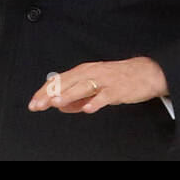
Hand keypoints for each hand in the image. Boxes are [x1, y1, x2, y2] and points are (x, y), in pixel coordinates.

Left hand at [28, 56, 167, 113]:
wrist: (145, 72)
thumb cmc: (118, 79)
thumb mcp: (94, 87)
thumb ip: (76, 98)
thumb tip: (60, 106)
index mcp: (84, 71)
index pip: (59, 80)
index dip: (45, 91)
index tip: (34, 102)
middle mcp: (91, 73)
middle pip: (67, 83)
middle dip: (50, 94)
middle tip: (37, 105)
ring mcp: (104, 80)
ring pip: (83, 87)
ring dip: (69, 95)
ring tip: (56, 103)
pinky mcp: (118, 89)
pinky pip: (105, 96)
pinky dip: (96, 102)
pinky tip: (88, 108)